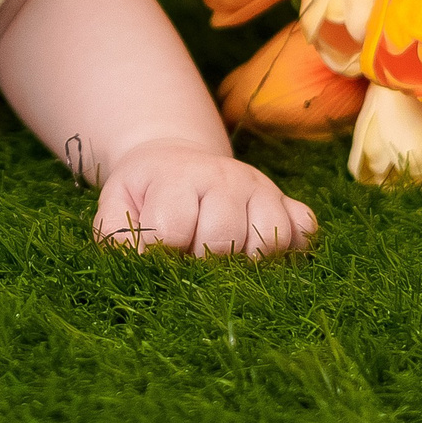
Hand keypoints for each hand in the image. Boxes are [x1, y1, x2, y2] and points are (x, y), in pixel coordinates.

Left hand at [94, 138, 317, 258]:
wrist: (177, 159)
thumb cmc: (146, 191)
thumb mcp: (118, 203)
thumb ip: (116, 233)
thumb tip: (139, 261)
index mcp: (177, 178)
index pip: (172, 230)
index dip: (161, 254)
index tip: (156, 255)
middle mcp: (224, 178)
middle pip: (224, 238)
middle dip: (204, 262)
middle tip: (192, 261)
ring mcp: (260, 189)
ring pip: (270, 238)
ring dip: (248, 263)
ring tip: (227, 263)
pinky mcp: (285, 201)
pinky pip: (305, 229)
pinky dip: (293, 250)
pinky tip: (266, 257)